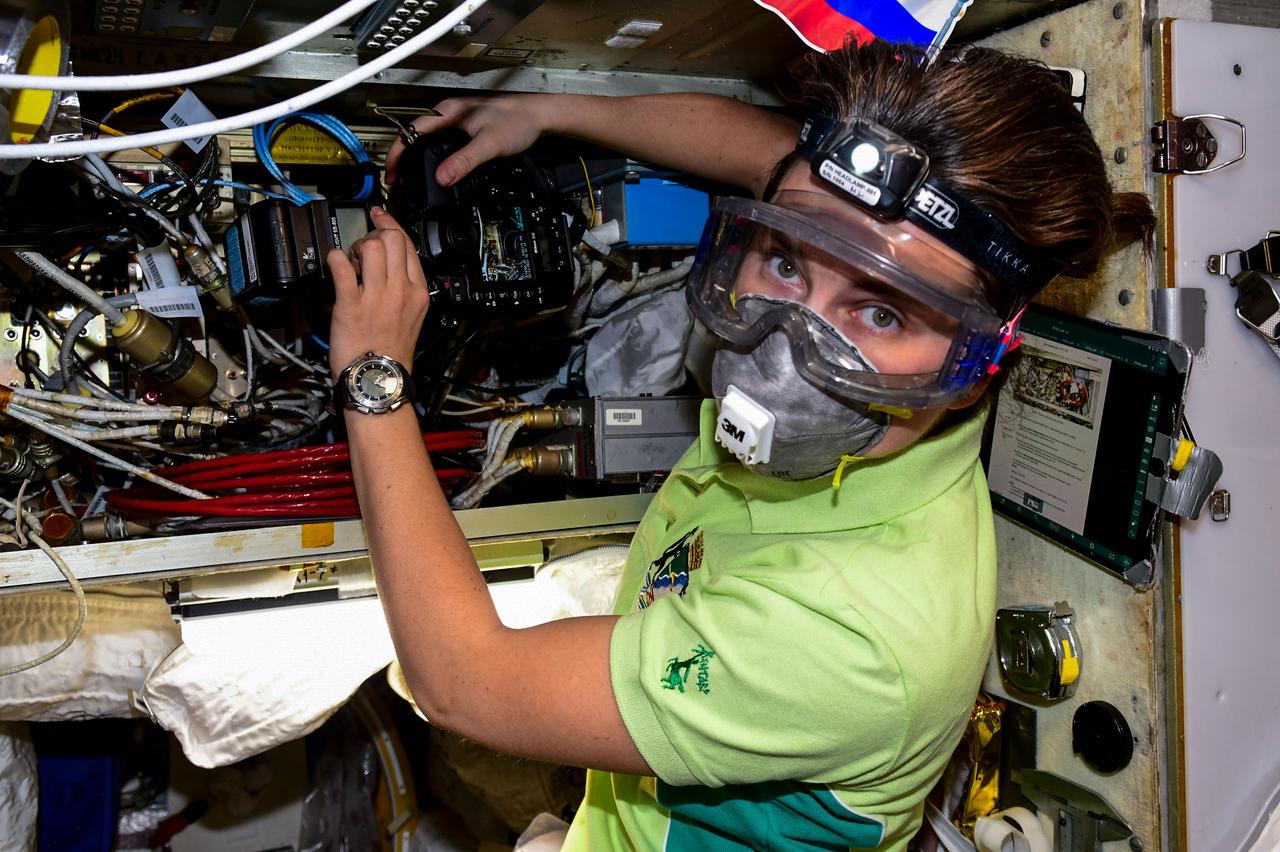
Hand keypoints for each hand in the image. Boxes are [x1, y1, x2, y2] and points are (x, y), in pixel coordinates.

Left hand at [326, 208, 428, 379]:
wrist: (379, 379)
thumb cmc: (391, 353)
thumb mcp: (412, 317)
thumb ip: (404, 289)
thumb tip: (387, 266)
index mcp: (418, 292)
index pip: (408, 244)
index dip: (391, 224)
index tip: (379, 215)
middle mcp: (400, 291)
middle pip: (391, 239)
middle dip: (372, 235)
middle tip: (361, 249)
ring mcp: (377, 297)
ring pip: (370, 247)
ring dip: (354, 248)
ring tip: (349, 264)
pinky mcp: (351, 306)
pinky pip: (341, 267)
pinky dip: (334, 259)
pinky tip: (333, 265)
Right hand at [384, 94, 553, 185]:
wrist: (540, 115)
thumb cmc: (519, 120)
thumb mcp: (489, 144)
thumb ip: (465, 161)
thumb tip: (443, 177)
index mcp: (448, 111)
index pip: (412, 131)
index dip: (398, 153)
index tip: (392, 172)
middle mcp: (450, 112)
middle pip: (415, 135)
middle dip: (403, 158)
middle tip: (397, 180)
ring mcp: (458, 119)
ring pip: (428, 138)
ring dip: (416, 157)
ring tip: (410, 176)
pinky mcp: (467, 127)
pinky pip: (441, 141)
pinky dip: (432, 155)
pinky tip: (435, 167)